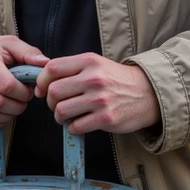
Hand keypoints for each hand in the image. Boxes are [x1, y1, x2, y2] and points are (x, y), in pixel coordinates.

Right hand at [0, 34, 47, 130]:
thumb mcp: (8, 44)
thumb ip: (29, 52)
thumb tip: (46, 64)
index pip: (8, 87)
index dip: (24, 93)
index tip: (28, 90)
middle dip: (18, 106)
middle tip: (22, 100)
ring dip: (8, 116)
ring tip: (13, 106)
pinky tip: (2, 113)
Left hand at [35, 53, 159, 135]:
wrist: (148, 93)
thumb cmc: (116, 80)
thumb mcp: (96, 65)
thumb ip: (72, 69)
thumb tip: (42, 83)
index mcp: (89, 62)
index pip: (52, 68)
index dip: (41, 81)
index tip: (43, 90)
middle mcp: (94, 78)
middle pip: (53, 92)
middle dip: (50, 102)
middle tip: (57, 105)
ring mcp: (100, 99)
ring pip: (61, 111)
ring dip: (60, 117)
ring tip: (67, 116)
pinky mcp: (106, 118)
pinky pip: (75, 127)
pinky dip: (73, 128)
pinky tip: (81, 123)